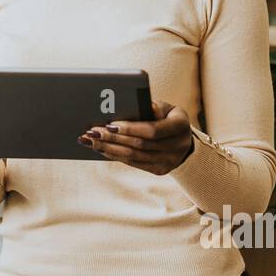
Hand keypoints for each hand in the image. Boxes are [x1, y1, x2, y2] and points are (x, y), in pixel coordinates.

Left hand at [77, 100, 194, 174]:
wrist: (184, 140)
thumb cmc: (168, 117)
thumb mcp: (166, 107)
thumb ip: (153, 106)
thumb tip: (140, 105)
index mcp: (180, 126)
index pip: (152, 130)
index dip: (130, 129)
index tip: (109, 125)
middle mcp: (177, 146)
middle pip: (139, 145)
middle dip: (113, 139)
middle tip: (92, 133)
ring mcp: (169, 161)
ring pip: (134, 157)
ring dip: (109, 149)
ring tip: (90, 141)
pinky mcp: (160, 170)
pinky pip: (134, 163)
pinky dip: (116, 156)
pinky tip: (101, 149)